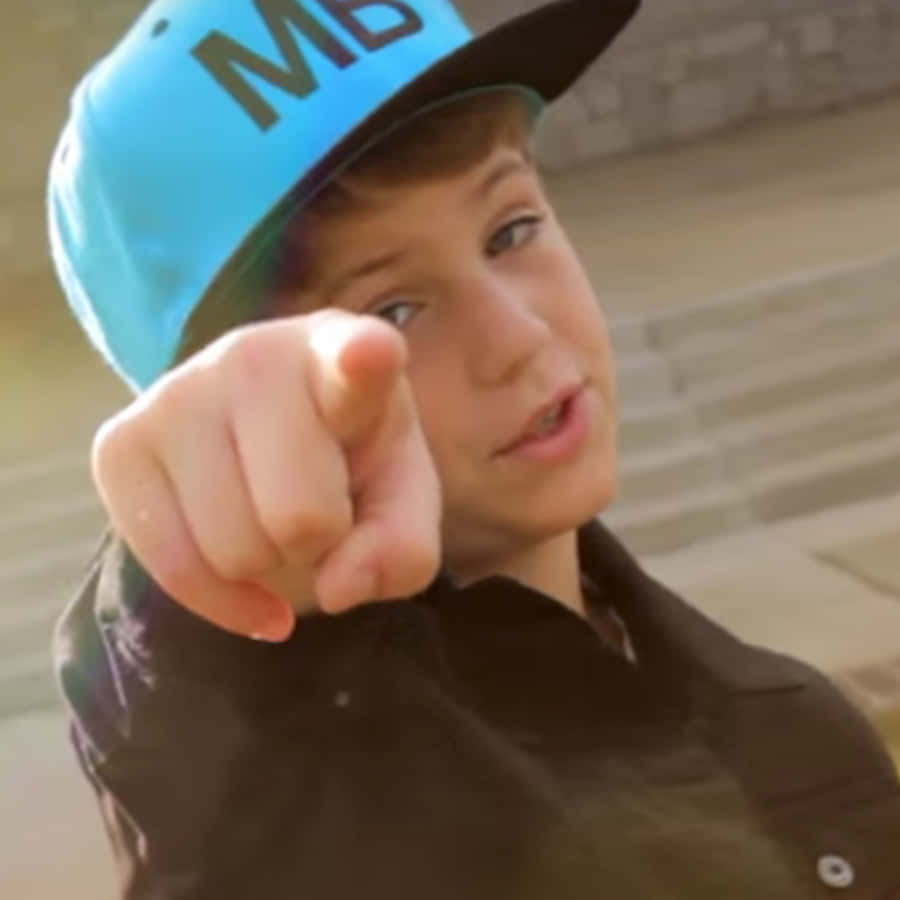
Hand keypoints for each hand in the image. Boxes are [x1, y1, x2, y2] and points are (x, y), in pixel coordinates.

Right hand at [91, 310, 441, 640]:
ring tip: (270, 510)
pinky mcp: (119, 444)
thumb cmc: (350, 465)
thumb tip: (336, 589)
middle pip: (299, 518)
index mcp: (342, 357)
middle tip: (318, 506)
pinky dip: (221, 596)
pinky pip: (173, 570)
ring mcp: (177, 393)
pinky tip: (246, 569)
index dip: (363, 359)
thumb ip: (402, 550)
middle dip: (318, 541)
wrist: (267, 441)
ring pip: (234, 553)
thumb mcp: (401, 504)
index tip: (370, 352)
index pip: (353, 360)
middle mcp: (254, 359)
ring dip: (267, 563)